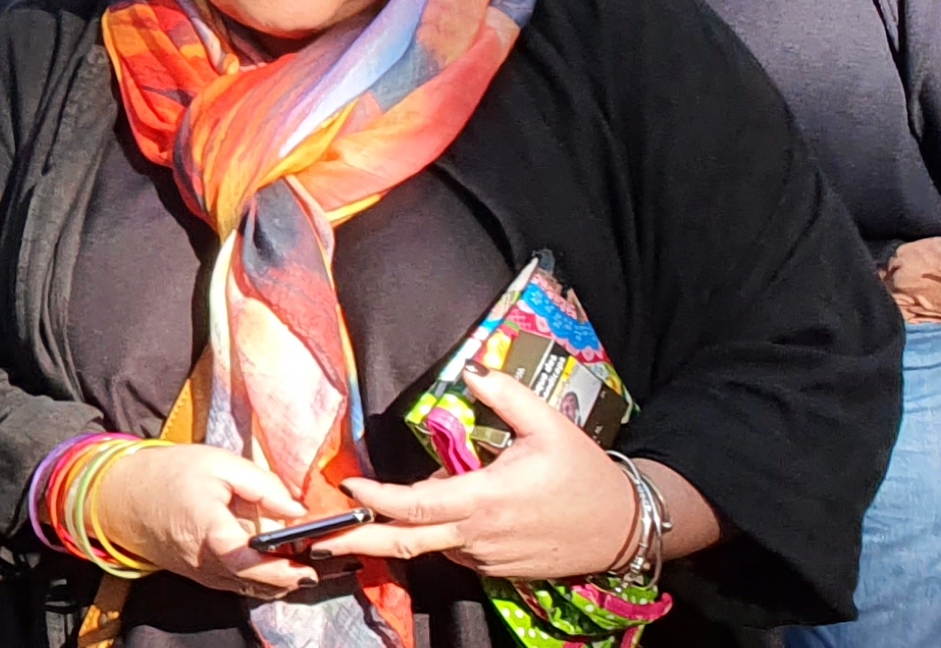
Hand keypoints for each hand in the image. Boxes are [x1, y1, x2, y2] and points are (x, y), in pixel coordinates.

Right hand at [93, 440, 312, 598]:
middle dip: (289, 578)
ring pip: (250, 588)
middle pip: (256, 581)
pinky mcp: (201, 576)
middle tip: (316, 566)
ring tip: (301, 566)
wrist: (121, 497)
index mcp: (208, 530)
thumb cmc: (168, 474)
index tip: (308, 566)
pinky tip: (276, 568)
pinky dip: (261, 580)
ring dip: (278, 582)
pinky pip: (238, 586)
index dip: (282, 568)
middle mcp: (205, 561)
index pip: (249, 560)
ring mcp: (202, 573)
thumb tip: (297, 510)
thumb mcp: (217, 463)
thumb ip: (261, 485)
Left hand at [332, 369, 642, 580]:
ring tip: (407, 501)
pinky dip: (444, 534)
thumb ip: (507, 396)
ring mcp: (487, 558)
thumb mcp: (550, 425)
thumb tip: (473, 371)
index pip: (415, 504)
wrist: (623, 527)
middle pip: (406, 543)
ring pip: (434, 543)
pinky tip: (454, 511)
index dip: (376, 500)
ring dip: (410, 528)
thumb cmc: (585, 474)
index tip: (348, 487)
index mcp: (485, 500)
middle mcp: (478, 536)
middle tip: (317, 538)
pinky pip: (458, 551)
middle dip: (358, 542)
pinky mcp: (498, 570)